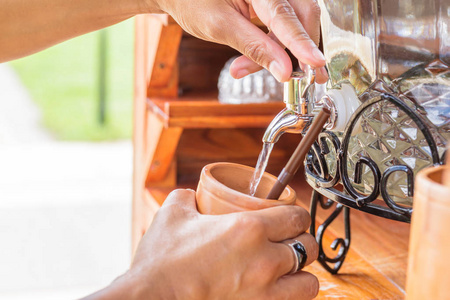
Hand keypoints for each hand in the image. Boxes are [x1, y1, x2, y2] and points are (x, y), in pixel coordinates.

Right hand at [125, 189, 318, 298]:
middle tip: (287, 241)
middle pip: (307, 247)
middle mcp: (264, 260)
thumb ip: (188, 196)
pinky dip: (290, 297)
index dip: (297, 216)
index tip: (292, 218)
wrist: (151, 299)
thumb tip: (193, 195)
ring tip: (287, 271)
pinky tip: (277, 291)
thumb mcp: (173, 214)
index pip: (296, 217)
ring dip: (301, 273)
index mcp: (248, 228)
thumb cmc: (161, 260)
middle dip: (300, 241)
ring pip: (309, 282)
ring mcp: (264, 292)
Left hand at [149, 0, 327, 82]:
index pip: (286, 16)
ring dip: (282, 52)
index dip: (302, 44)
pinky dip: (275, 46)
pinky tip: (255, 60)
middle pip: (302, 16)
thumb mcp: (220, 27)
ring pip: (295, 24)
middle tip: (295, 78)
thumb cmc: (194, 2)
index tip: (316, 66)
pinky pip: (284, 25)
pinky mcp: (272, 2)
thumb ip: (254, 48)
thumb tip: (284, 71)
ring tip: (246, 68)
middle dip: (298, 50)